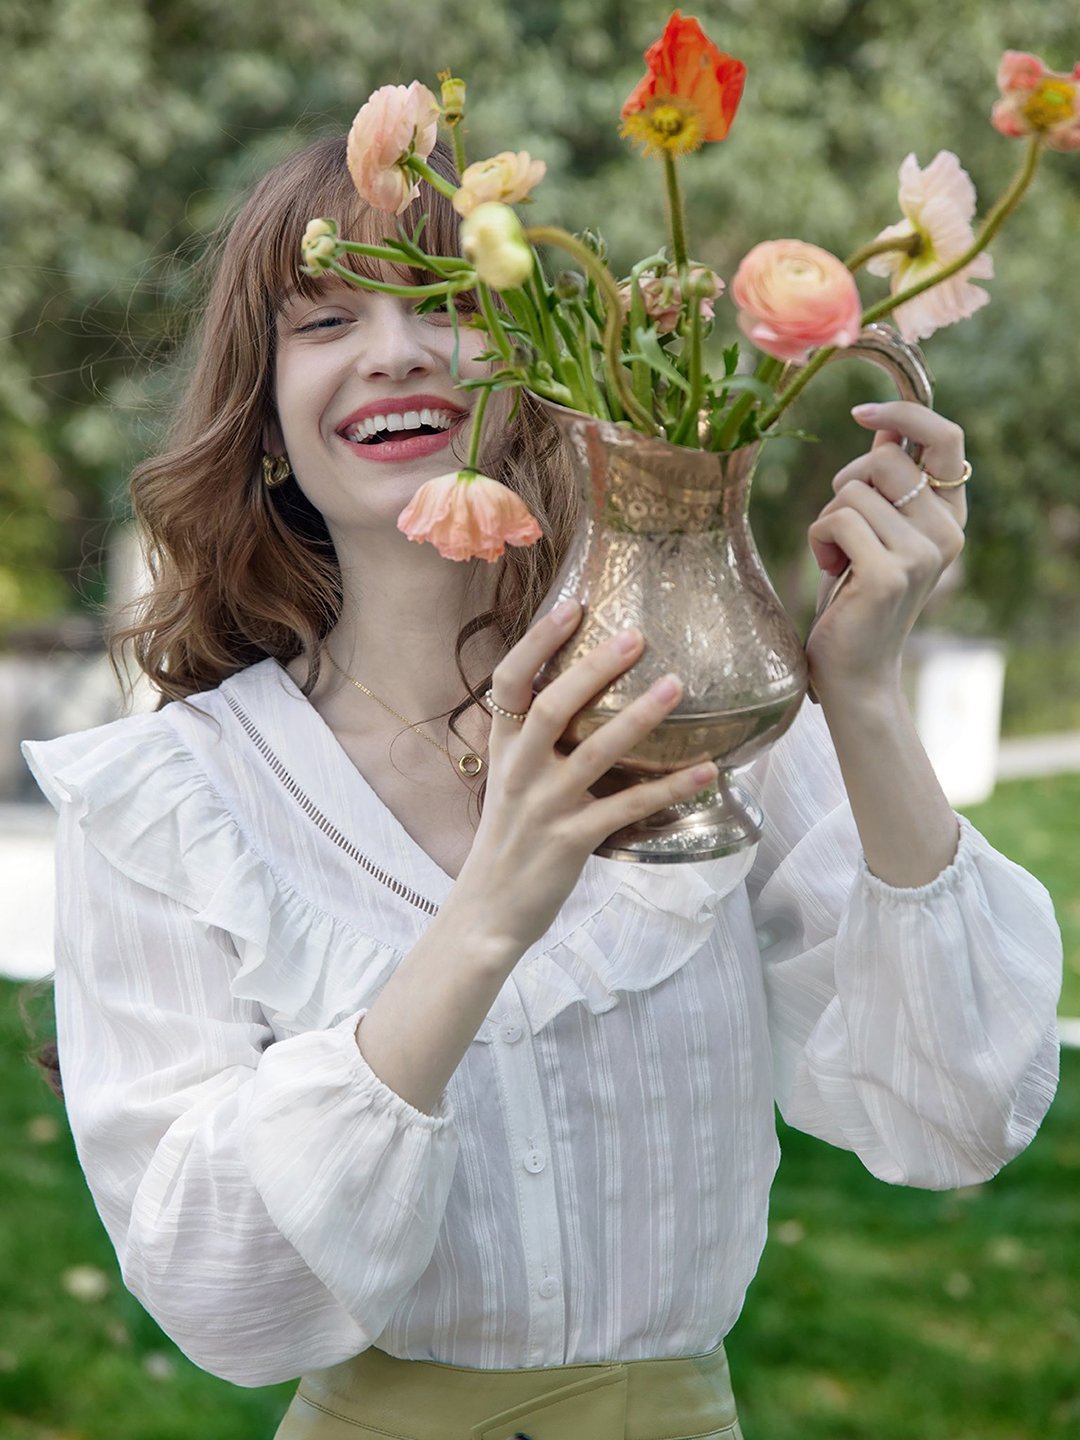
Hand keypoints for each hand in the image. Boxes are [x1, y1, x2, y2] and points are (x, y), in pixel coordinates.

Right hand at [454, 601, 717, 955]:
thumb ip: (538, 741)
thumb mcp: (512, 780)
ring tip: (677, 687)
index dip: (537, 642)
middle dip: (594, 669)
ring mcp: (545, 807)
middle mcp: (520, 771)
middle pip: (552, 707)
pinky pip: (626, 808)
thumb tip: (585, 694)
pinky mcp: (571, 841)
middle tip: (637, 636)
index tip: (573, 605)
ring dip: (639, 718)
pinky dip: (668, 789)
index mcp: (504, 748)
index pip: (508, 682)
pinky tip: (706, 771)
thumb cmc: (509, 838)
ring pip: (594, 753)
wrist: (488, 909)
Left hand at [806, 400, 967, 703]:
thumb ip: (885, 481)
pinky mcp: (889, 573)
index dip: (905, 412)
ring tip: (838, 559)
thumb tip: (884, 422)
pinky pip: (836, 520)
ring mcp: (922, 553)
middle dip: (846, 484)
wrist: (855, 672)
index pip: (947, 437)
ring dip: (828, 520)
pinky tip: (831, 571)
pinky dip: (819, 540)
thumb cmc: (855, 598)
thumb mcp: (874, 530)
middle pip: (883, 458)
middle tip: (843, 531)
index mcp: (950, 516)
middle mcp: (947, 532)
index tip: (861, 413)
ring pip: (853, 489)